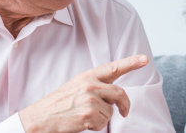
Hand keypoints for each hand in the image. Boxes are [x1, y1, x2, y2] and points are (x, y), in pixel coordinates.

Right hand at [18, 55, 148, 132]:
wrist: (41, 118)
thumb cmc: (59, 104)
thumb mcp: (76, 87)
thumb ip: (96, 86)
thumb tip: (115, 97)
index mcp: (88, 76)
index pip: (114, 67)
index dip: (131, 62)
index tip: (145, 59)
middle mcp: (90, 85)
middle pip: (120, 93)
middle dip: (125, 105)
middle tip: (125, 112)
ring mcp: (89, 99)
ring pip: (111, 112)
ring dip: (102, 118)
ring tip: (84, 116)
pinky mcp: (88, 114)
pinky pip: (103, 123)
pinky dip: (96, 126)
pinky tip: (82, 123)